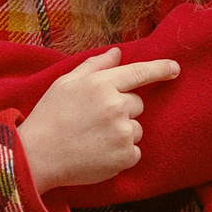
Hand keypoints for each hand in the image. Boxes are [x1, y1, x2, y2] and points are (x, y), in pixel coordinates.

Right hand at [15, 49, 179, 193]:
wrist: (36, 157)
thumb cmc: (48, 117)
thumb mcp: (65, 83)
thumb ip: (94, 66)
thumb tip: (117, 53)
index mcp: (101, 84)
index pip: (139, 73)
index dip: (160, 69)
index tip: (175, 68)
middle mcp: (116, 106)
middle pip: (137, 104)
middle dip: (123, 110)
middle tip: (95, 120)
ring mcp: (122, 133)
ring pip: (136, 129)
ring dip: (122, 133)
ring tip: (94, 139)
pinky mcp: (125, 157)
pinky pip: (134, 152)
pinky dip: (121, 154)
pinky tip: (98, 154)